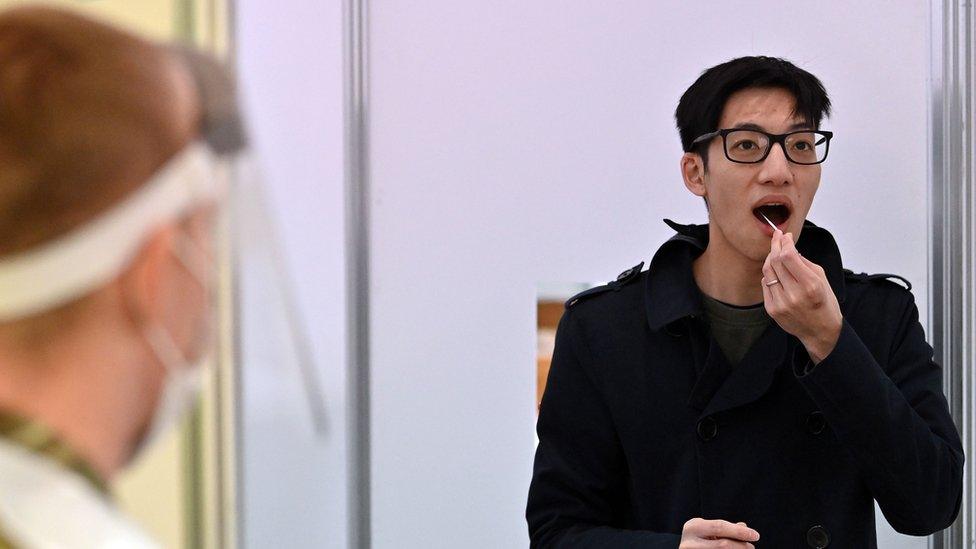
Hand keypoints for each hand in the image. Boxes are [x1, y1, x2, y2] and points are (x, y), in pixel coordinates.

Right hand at [679, 518, 759, 547]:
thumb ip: (725, 528)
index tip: (755, 535)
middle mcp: (689, 543)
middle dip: (741, 545)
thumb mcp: (708, 529)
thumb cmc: (699, 539)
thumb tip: (744, 527)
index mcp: (692, 527)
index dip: (739, 531)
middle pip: (723, 545)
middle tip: (751, 547)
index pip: (719, 527)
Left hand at [761, 229, 842, 362]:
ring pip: (768, 272)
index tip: (785, 235)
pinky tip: (776, 272)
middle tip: (777, 238)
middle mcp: (794, 294)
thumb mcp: (822, 279)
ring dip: (771, 259)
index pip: (789, 257)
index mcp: (810, 285)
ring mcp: (781, 303)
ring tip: (776, 252)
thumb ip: (804, 262)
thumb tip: (788, 247)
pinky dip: (770, 275)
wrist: (820, 331)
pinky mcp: (772, 309)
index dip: (784, 242)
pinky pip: (765, 284)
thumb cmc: (824, 302)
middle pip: (776, 262)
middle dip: (775, 246)